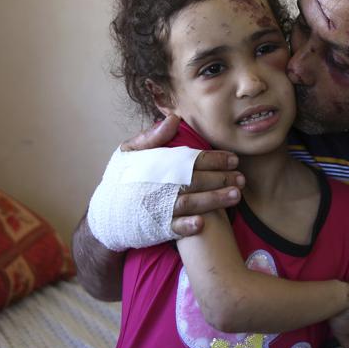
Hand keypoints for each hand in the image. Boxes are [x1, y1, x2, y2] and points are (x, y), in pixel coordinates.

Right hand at [120, 115, 244, 236]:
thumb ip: (152, 137)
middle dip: (221, 178)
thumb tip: (174, 119)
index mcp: (155, 165)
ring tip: (235, 197)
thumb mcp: (129, 153)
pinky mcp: (155, 228)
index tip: (233, 159)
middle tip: (242, 178)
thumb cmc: (122, 180)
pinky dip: (186, 226)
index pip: (189, 159)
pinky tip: (202, 224)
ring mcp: (156, 207)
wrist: (106, 214)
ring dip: (213, 200)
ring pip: (189, 203)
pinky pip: (172, 228)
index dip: (213, 159)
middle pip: (195, 180)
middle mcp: (157, 185)